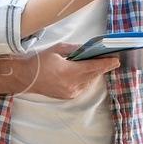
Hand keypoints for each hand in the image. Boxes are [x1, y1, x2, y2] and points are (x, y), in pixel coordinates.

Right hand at [5, 44, 119, 99]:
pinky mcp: (68, 96)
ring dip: (95, 74)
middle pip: (93, 75)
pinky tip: (88, 73)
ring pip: (89, 82)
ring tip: (101, 65)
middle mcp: (71, 84)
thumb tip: (89, 48)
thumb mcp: (58, 49)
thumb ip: (75, 49)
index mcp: (68, 71)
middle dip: (103, 67)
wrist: (27, 78)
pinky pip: (83, 87)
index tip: (115, 60)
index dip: (105, 64)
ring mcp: (70, 92)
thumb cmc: (40, 61)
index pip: (92, 67)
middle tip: (112, 60)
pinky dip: (87, 80)